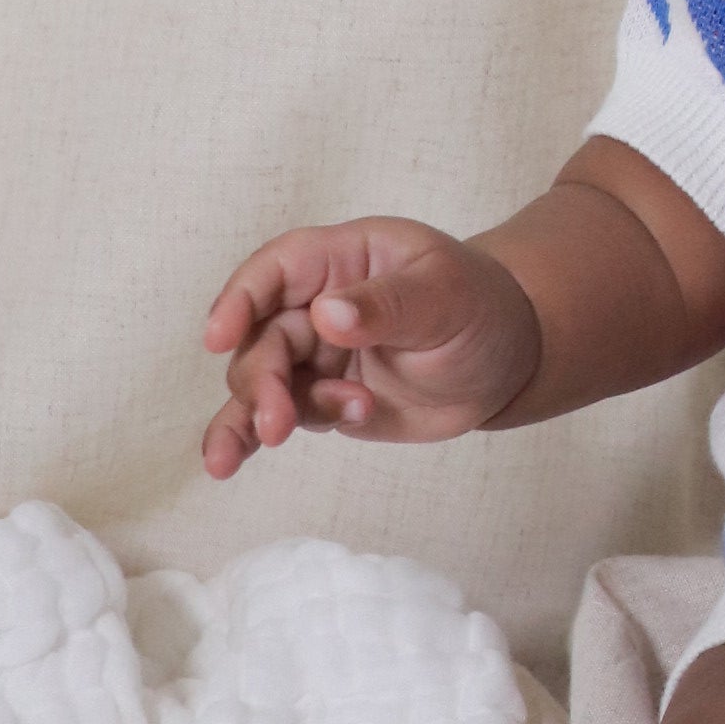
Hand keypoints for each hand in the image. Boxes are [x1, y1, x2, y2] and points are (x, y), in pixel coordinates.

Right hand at [201, 219, 542, 476]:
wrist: (506, 363)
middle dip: (261, 380)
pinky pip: (275, 416)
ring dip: (258, 413)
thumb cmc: (480, 308)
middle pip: (261, 336)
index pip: (276, 269)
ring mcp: (315, 355)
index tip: (217, 336)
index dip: (240, 299)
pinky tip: (224, 464)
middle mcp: (316, 304)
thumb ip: (389, 304)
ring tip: (275, 438)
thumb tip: (326, 315)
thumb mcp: (446, 296)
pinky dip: (246, 438)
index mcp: (343, 259)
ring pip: (260, 381)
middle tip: (280, 423)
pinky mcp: (320, 399)